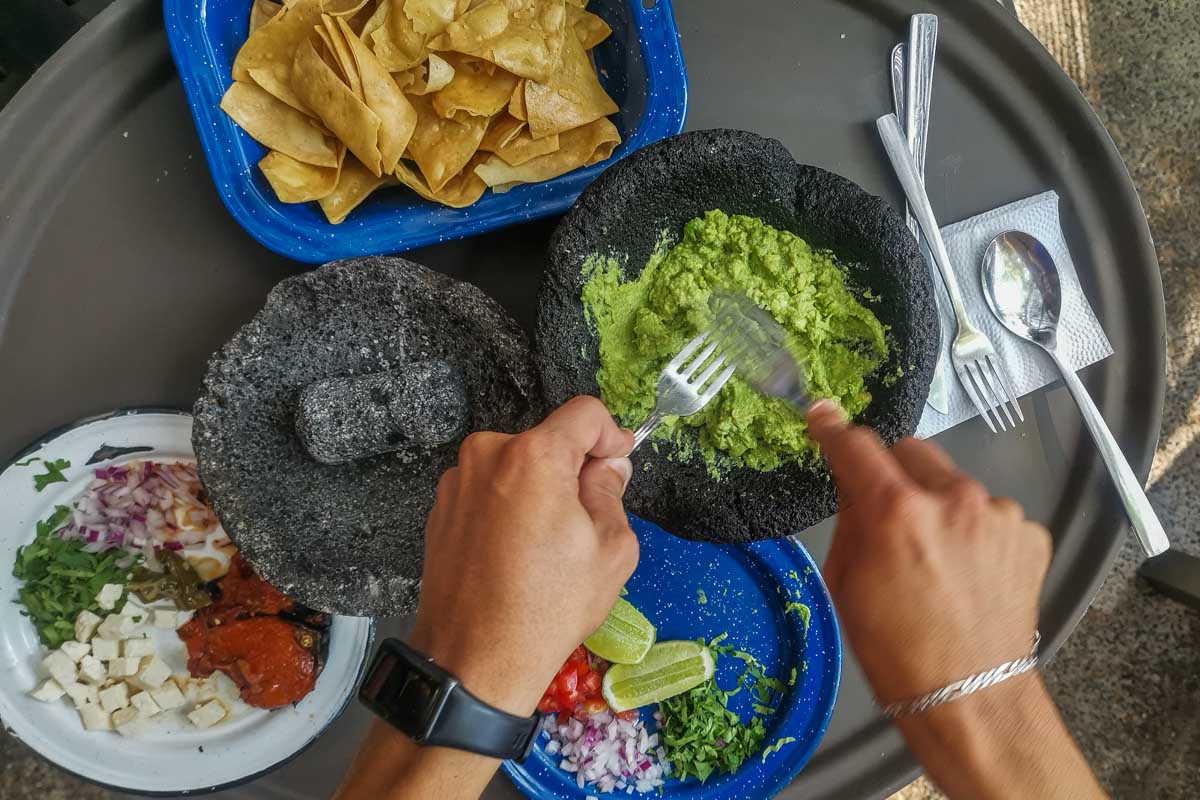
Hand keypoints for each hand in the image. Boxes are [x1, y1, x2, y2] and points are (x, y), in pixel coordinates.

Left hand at [409, 396, 638, 716]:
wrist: (475, 658)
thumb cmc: (546, 608)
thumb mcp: (610, 549)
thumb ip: (612, 492)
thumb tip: (606, 468)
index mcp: (533, 456)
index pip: (584, 413)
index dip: (611, 435)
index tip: (618, 461)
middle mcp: (487, 455)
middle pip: (547, 441)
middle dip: (572, 469)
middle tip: (586, 518)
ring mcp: (457, 481)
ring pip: (516, 466)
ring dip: (538, 489)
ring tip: (547, 545)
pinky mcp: (440, 508)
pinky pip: (488, 490)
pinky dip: (508, 507)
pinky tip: (516, 553)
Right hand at [806, 400, 1049, 706]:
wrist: (970, 697)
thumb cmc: (893, 649)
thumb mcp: (845, 582)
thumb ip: (851, 519)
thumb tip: (855, 484)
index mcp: (895, 509)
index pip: (856, 444)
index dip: (832, 429)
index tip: (822, 417)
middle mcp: (952, 497)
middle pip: (910, 450)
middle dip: (893, 473)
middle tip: (889, 515)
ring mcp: (998, 513)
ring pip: (953, 483)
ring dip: (938, 505)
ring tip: (938, 558)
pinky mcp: (1029, 534)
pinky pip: (988, 514)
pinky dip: (974, 532)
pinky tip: (970, 572)